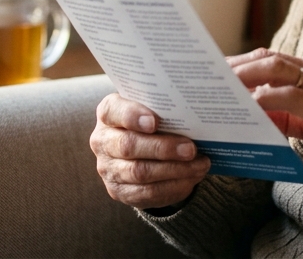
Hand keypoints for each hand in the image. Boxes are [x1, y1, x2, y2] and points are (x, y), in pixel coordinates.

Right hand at [90, 93, 211, 209]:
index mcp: (108, 113)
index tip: (155, 122)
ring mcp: (108, 168)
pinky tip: (191, 178)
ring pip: (140, 172)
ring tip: (199, 165)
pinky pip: (147, 193)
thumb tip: (194, 117)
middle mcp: (103, 141)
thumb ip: (164, 109)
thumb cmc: (151, 122)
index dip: (132, 116)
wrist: (141, 150)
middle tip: (191, 149)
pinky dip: (173, 186)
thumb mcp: (153, 110)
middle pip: (128, 146)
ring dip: (174, 170)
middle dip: (163, 148)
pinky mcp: (119, 191)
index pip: (113, 111)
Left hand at [229, 49, 302, 189]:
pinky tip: (248, 108)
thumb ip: (291, 115)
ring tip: (219, 89)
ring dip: (244, 77)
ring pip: (276, 69)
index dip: (244, 62)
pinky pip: (290, 96)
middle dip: (237, 66)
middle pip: (270, 57)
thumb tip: (256, 116)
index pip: (274, 58)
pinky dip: (266, 99)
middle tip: (209, 77)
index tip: (219, 71)